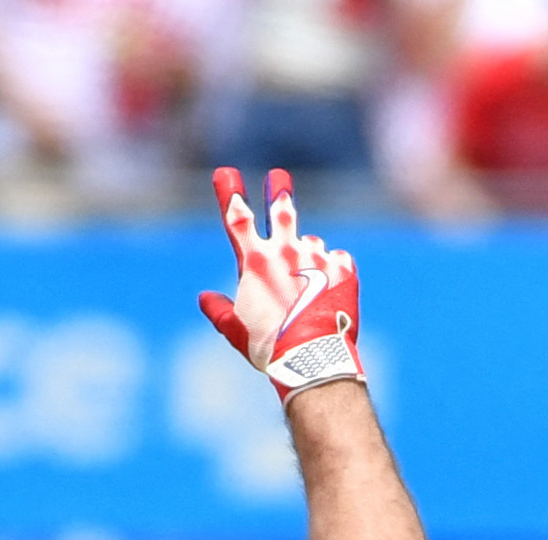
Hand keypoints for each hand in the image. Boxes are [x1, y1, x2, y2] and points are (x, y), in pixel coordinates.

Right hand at [200, 167, 363, 398]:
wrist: (313, 358)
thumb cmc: (270, 347)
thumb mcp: (237, 332)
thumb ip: (220, 311)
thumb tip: (204, 298)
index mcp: (255, 262)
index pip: (236, 219)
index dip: (229, 193)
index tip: (225, 173)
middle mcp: (286, 251)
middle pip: (281, 211)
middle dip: (278, 193)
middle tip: (279, 177)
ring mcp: (316, 257)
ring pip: (310, 243)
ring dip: (306, 255)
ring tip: (308, 288)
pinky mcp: (342, 268)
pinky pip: (337, 260)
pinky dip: (332, 271)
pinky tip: (328, 292)